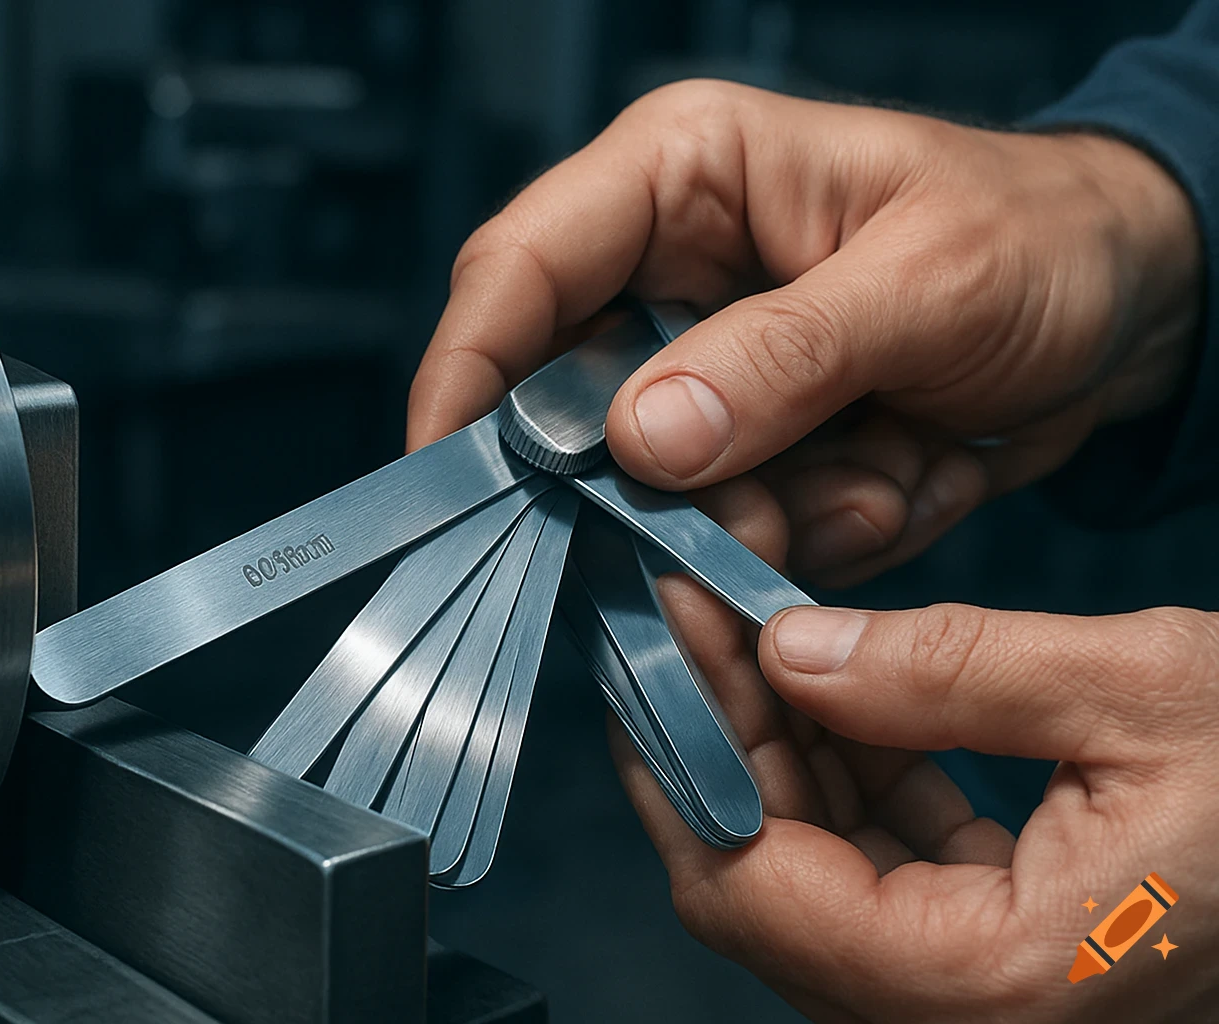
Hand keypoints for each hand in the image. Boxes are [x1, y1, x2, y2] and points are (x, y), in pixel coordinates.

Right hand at [408, 81, 1199, 585]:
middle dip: (653, 488)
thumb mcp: (932, 281)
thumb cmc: (1041, 239)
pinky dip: (814, 534)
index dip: (466, 373)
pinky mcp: (744, 453)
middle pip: (567, 408)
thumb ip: (785, 355)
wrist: (1127, 310)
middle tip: (755, 509)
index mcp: (683, 179)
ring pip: (652, 496)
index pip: (518, 268)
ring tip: (885, 465)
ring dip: (767, 515)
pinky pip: (725, 534)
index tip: (451, 477)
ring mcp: (704, 379)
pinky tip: (898, 475)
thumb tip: (640, 438)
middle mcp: (667, 280)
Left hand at [614, 499, 1218, 1020]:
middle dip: (714, 735)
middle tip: (689, 610)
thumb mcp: (1141, 693)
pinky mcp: (997, 947)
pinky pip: (875, 864)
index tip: (661, 628)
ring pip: (809, 869)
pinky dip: (841, 772)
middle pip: (760, 881)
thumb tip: (788, 648)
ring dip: (770, 744)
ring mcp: (976, 992)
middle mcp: (962, 1016)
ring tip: (747, 624)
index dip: (685, 750)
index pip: (752, 885)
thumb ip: (950, 673)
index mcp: (989, 985)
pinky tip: (832, 682)